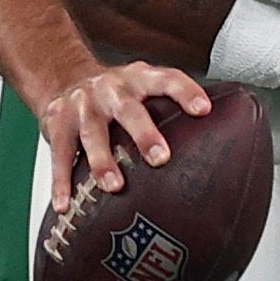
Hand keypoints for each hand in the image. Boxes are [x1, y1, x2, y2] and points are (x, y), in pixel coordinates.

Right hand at [34, 63, 210, 211]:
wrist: (62, 76)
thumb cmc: (115, 95)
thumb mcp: (141, 89)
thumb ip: (170, 110)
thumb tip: (223, 146)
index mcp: (138, 78)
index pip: (166, 78)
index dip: (185, 91)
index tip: (203, 110)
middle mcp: (110, 89)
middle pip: (128, 109)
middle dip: (144, 133)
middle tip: (160, 158)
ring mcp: (82, 105)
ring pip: (92, 133)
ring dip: (102, 160)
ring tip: (113, 186)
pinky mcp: (57, 123)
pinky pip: (59, 155)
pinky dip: (61, 181)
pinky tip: (64, 205)